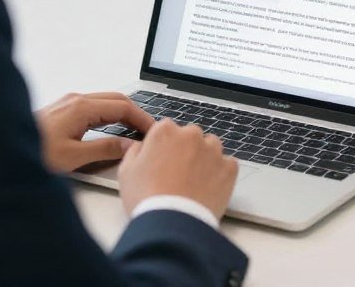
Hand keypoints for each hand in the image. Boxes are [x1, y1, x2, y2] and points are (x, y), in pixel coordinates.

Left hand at [35, 92, 152, 172]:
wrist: (0, 153)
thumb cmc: (33, 154)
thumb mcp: (73, 157)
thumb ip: (104, 149)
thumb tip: (129, 145)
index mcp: (82, 107)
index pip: (123, 106)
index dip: (142, 118)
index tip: (153, 129)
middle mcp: (76, 99)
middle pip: (117, 99)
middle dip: (135, 113)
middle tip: (148, 129)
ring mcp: (68, 102)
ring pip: (105, 101)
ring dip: (122, 113)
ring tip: (134, 129)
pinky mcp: (62, 110)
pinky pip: (94, 106)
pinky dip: (109, 114)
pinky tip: (111, 127)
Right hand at [118, 119, 238, 219]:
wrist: (172, 224)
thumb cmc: (146, 199)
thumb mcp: (126, 172)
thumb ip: (135, 152)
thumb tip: (142, 146)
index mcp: (165, 131)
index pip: (166, 129)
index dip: (164, 147)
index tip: (161, 162)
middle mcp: (191, 134)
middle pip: (190, 136)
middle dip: (186, 151)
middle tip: (177, 176)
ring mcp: (213, 150)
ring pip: (211, 147)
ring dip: (205, 159)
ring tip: (194, 183)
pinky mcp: (229, 167)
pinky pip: (227, 165)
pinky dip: (220, 174)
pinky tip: (208, 189)